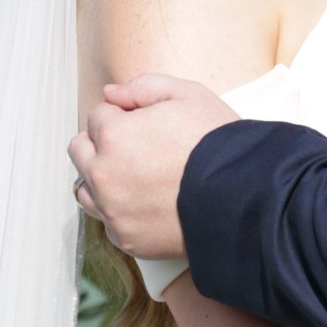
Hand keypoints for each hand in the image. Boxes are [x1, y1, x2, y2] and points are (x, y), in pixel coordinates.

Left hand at [69, 74, 238, 259]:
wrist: (246, 198)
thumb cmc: (219, 146)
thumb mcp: (187, 95)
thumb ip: (142, 87)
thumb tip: (112, 94)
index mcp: (114, 135)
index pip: (97, 116)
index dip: (122, 115)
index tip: (144, 124)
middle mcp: (105, 175)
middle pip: (80, 150)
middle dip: (101, 143)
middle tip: (135, 146)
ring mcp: (113, 211)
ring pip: (84, 189)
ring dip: (101, 178)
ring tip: (135, 176)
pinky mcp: (126, 239)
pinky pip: (106, 221)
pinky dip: (119, 211)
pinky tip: (145, 202)